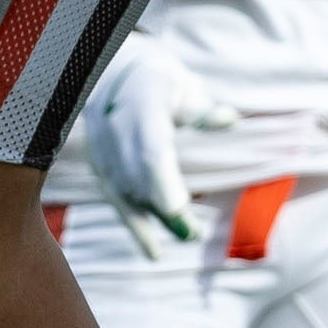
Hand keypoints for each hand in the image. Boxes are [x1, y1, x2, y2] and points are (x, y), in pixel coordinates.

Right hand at [77, 40, 237, 248]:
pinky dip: (135, 227)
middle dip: (163, 207)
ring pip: (125, 192)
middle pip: (137, 177)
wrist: (112, 74)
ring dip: (154, 218)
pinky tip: (154, 253)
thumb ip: (202, 109)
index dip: (160, 181)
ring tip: (188, 234)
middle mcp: (114, 127)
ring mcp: (101, 149)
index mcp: (140, 103)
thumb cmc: (161, 82)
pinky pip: (115, 201)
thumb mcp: (184, 86)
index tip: (177, 207)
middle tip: (191, 231)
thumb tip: (229, 119)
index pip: (148, 149)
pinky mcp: (98, 166)